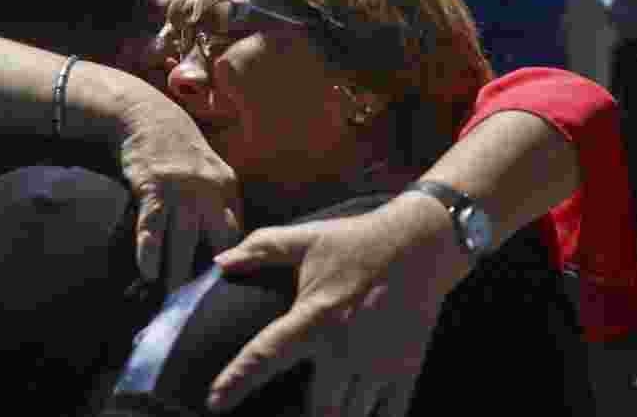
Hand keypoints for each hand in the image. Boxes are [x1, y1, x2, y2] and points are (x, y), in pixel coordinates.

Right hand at [119, 91, 242, 288]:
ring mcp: (180, 187)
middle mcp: (208, 189)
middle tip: (204, 306)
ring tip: (173, 300)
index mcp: (227, 188)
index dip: (235, 263)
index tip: (229, 291)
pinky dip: (149, 251)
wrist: (149, 118)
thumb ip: (220, 207)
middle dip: (211, 274)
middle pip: (217, 240)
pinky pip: (152, 226)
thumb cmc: (181, 155)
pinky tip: (147, 273)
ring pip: (183, 239)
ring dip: (176, 272)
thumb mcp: (211, 174)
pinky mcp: (152, 186)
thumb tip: (227, 251)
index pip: (238, 233)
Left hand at [209, 194, 469, 415]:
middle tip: (281, 413)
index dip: (237, 381)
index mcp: (316, 316)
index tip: (214, 403)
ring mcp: (379, 364)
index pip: (267, 355)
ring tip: (318, 414)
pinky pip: (387, 416)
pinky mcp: (404, 371)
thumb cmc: (357, 241)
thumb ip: (261, 248)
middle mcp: (346, 348)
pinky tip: (355, 414)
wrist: (422, 244)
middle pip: (317, 408)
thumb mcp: (308, 237)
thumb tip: (220, 262)